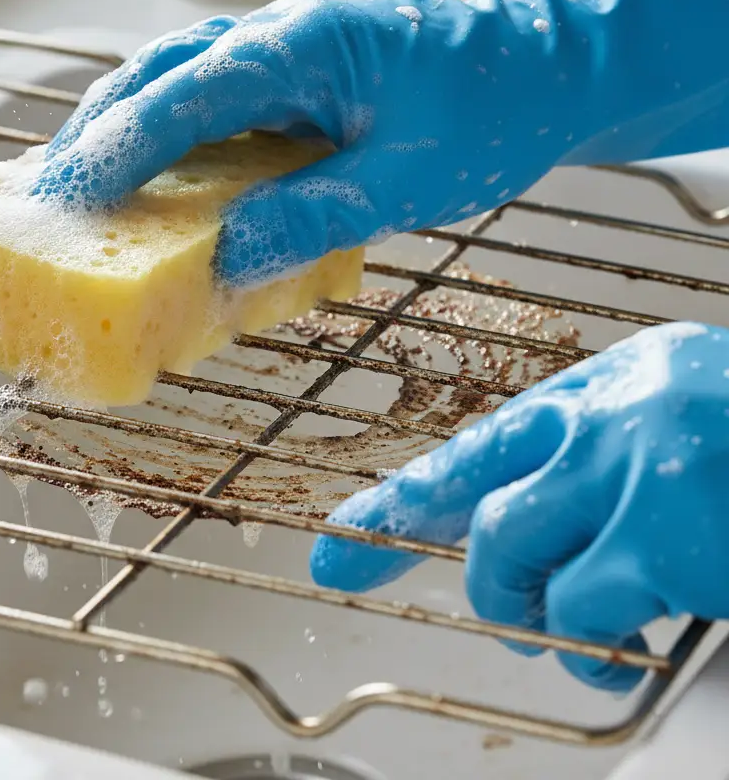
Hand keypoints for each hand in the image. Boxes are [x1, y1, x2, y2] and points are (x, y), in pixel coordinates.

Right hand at [31, 0, 728, 288]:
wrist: (547, 69)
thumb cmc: (490, 114)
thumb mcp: (405, 180)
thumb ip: (311, 217)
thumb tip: (225, 259)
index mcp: (301, 47)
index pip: (184, 94)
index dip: (120, 145)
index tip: (68, 192)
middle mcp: (278, 35)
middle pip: (159, 73)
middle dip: (99, 130)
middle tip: (51, 193)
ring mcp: (283, 50)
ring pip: (177, 81)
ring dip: (127, 130)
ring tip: (83, 187)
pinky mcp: (293, 75)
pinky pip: (212, 101)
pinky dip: (171, 136)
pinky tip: (156, 179)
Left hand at [310, 321, 728, 691]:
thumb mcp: (687, 423)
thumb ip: (609, 461)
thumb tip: (540, 536)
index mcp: (613, 386)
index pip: (481, 442)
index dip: (408, 497)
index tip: (345, 542)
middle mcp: (611, 411)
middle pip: (480, 504)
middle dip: (482, 581)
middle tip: (515, 616)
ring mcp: (635, 467)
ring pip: (514, 557)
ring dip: (538, 616)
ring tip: (585, 634)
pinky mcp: (668, 531)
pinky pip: (590, 610)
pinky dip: (605, 645)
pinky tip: (645, 645)